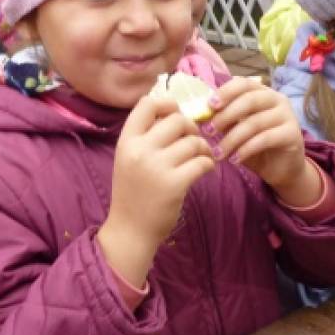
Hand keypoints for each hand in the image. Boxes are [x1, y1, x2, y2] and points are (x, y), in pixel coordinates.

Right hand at [98, 96, 215, 285]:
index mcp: (126, 141)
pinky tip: (204, 170)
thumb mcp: (128, 159)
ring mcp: (157, 167)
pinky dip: (208, 164)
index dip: (167, 104)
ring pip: (193, 141)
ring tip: (200, 158)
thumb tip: (176, 113)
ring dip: (203, 148)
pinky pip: (202, 162)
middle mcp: (140, 150)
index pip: (147, 103)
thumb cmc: (132, 193)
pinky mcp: (175, 184)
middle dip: (191, 128)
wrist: (130, 230)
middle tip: (193, 142)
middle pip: (177, 120)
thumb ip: (145, 137)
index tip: (175, 115)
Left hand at [209, 77, 314, 199]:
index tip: (209, 106)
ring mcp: (287, 116)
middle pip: (249, 100)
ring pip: (254, 122)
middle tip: (208, 131)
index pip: (243, 83)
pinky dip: (246, 150)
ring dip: (232, 139)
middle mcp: (277, 99)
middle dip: (225, 115)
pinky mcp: (292, 134)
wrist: (281, 169)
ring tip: (218, 153)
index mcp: (262, 92)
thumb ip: (224, 119)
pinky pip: (265, 139)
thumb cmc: (255, 146)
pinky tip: (234, 160)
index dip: (225, 92)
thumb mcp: (236, 130)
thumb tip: (200, 114)